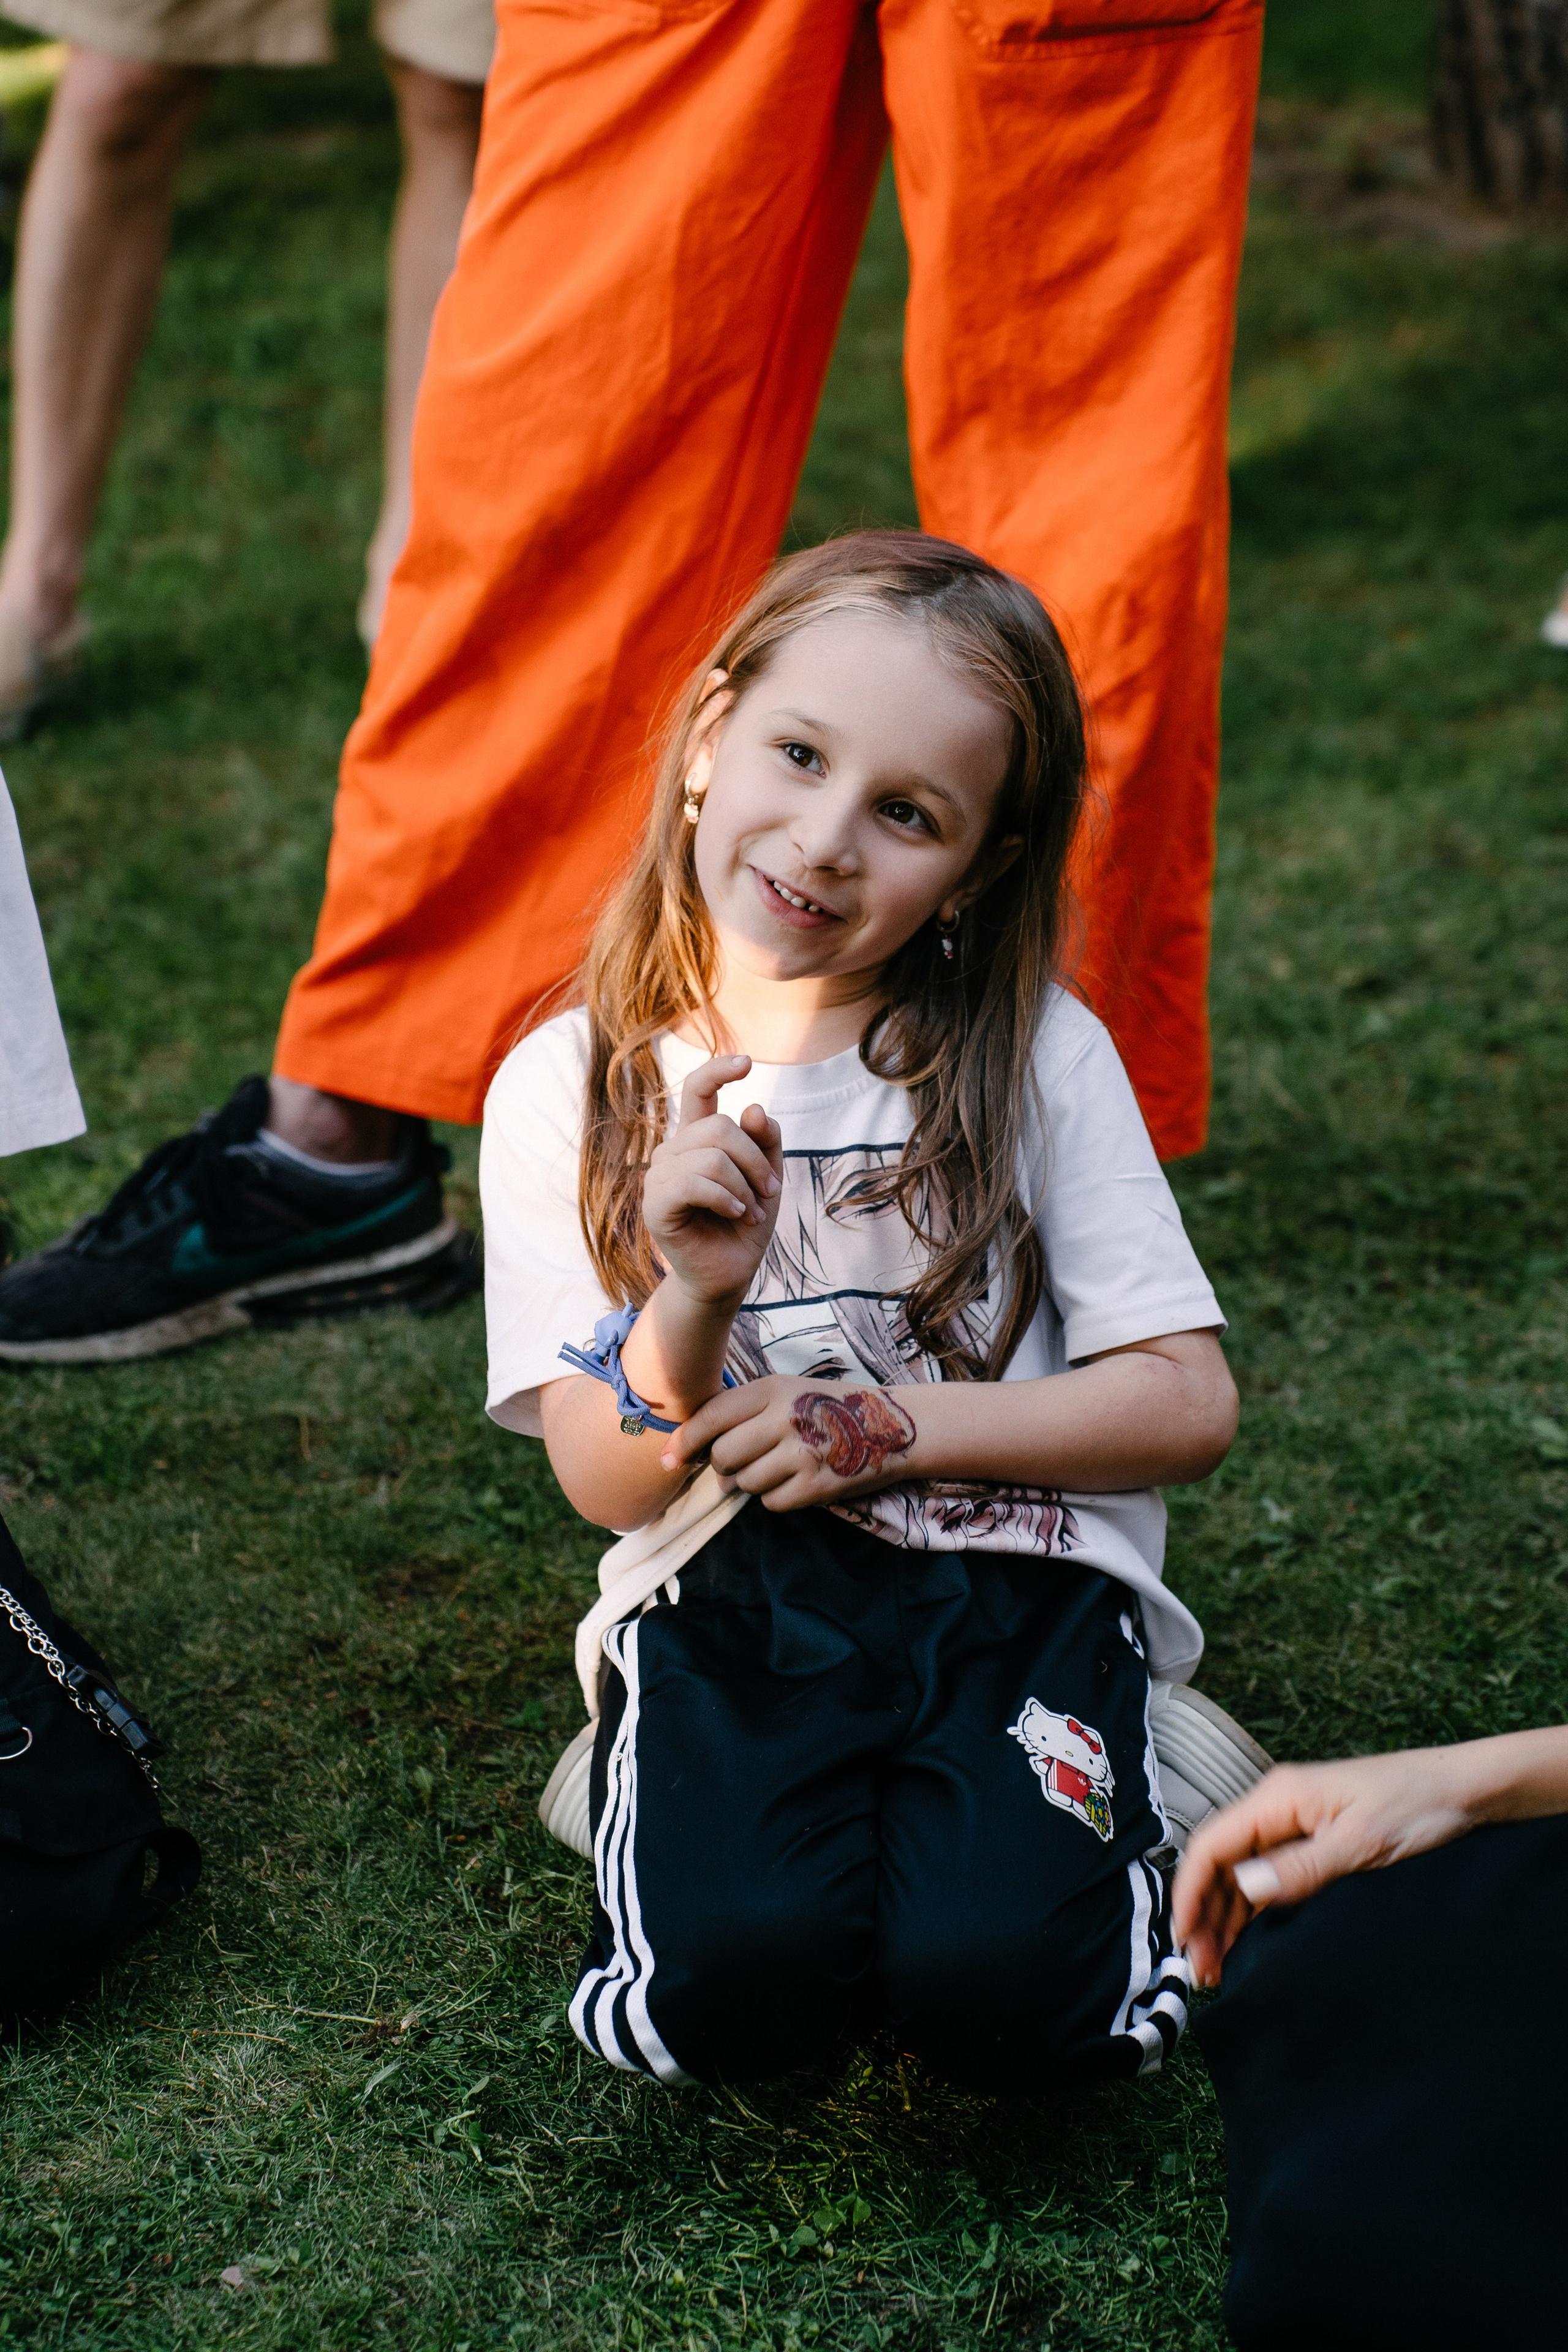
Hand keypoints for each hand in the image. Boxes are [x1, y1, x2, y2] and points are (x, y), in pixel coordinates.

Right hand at [642, 1055, 782, 1306]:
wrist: (729, 1273)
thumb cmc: (745, 1223)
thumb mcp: (767, 1176)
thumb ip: (765, 1141)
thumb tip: (752, 1108)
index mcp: (696, 1138)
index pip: (698, 1089)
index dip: (718, 1070)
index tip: (746, 1063)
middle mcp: (672, 1150)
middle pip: (718, 1126)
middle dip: (754, 1160)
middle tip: (770, 1192)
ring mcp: (659, 1176)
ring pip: (711, 1155)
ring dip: (744, 1185)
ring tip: (752, 1211)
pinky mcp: (655, 1203)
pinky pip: (694, 1183)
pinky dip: (726, 1198)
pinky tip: (737, 1214)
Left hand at [663, 1375, 918, 1511]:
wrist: (889, 1427)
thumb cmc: (825, 1409)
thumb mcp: (785, 1392)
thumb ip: (740, 1412)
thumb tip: (691, 1452)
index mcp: (773, 1388)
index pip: (712, 1416)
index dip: (685, 1440)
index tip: (669, 1459)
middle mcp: (786, 1417)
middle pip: (724, 1455)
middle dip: (724, 1465)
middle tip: (742, 1461)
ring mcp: (803, 1452)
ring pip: (745, 1482)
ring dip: (752, 1482)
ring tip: (778, 1467)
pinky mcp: (817, 1485)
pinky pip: (770, 1503)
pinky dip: (776, 1498)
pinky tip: (796, 1481)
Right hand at [1172, 1748, 1474, 1987]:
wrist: (1464, 1791)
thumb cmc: (1418, 1805)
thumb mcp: (1361, 1843)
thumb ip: (1302, 1867)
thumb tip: (1247, 1887)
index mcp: (1279, 1797)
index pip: (1212, 1844)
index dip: (1190, 1892)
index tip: (1184, 1937)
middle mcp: (1279, 1808)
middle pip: (1222, 1863)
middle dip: (1204, 1914)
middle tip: (1200, 1967)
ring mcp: (1296, 1826)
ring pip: (1243, 1875)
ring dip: (1226, 1918)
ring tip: (1218, 1965)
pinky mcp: (1316, 1844)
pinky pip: (1270, 1880)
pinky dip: (1254, 1913)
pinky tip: (1250, 1942)